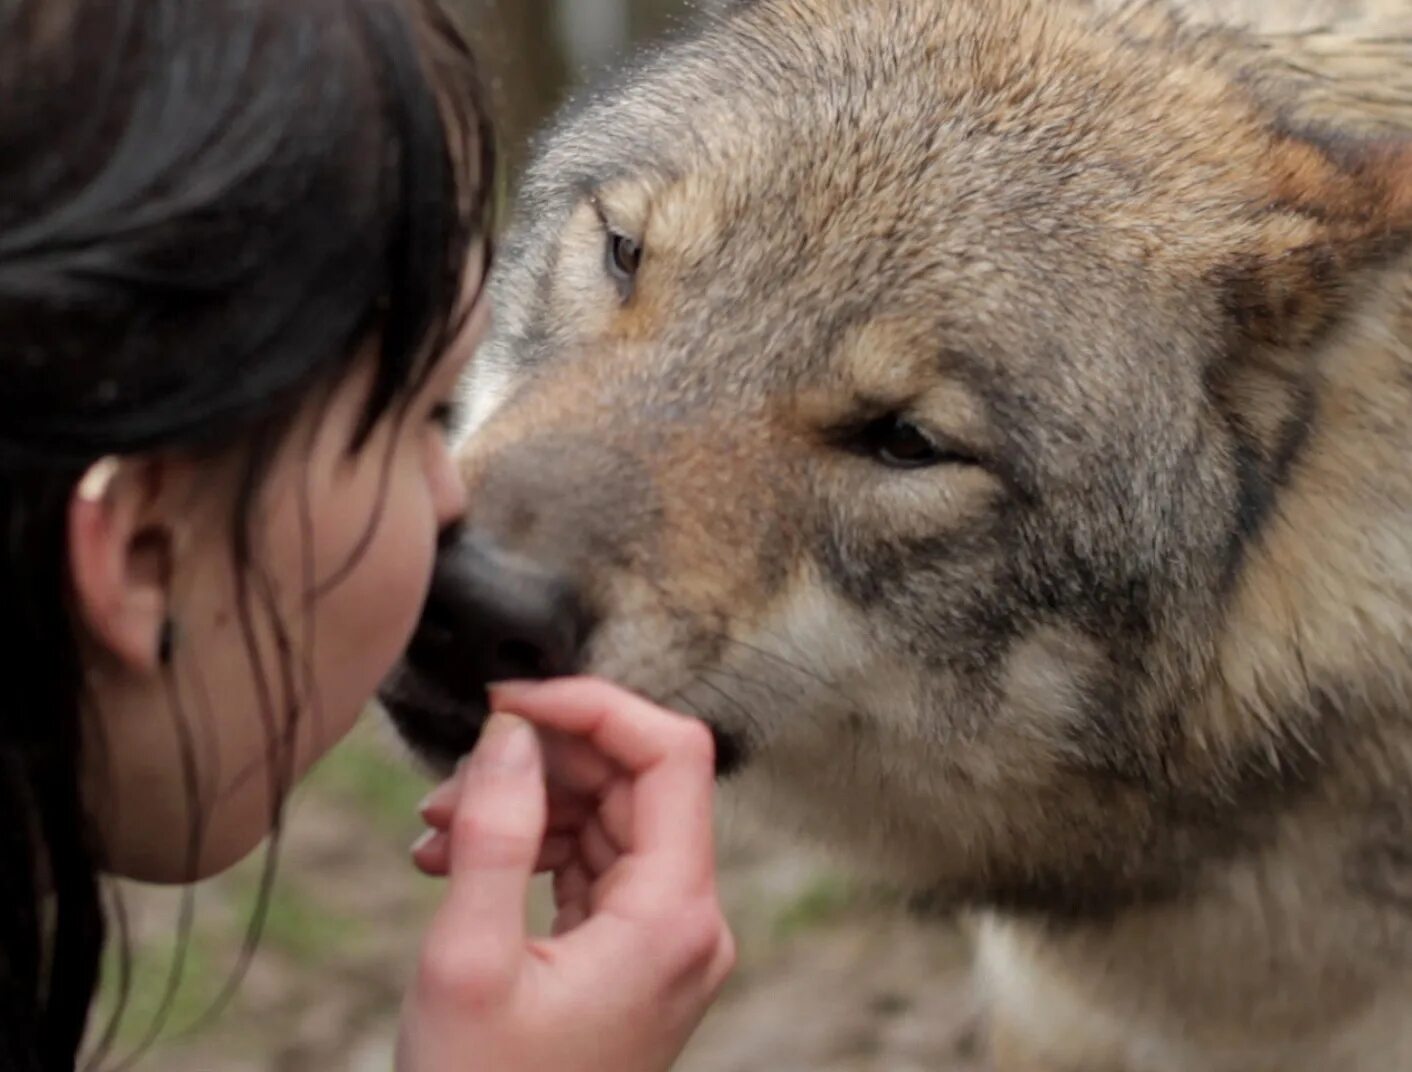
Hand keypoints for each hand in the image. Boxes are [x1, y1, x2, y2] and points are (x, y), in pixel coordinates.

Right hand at [397, 677, 734, 1071]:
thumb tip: (512, 729)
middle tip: (450, 788)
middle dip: (539, 764)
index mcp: (675, 914)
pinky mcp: (629, 955)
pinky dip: (528, 850)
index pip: (671, 752)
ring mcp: (662, 940)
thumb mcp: (468, 960)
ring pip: (605, 819)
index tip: (509, 703)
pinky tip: (455, 862)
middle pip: (633, 782)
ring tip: (438, 832)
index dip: (593, 706)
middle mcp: (687, 920)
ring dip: (523, 806)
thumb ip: (495, 832)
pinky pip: (590, 866)